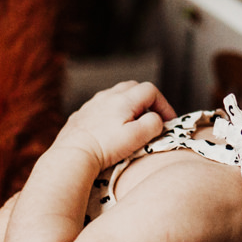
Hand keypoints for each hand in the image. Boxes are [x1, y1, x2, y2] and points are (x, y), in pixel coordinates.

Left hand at [58, 79, 177, 166]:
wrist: (73, 154)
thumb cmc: (105, 147)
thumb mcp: (137, 137)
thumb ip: (153, 124)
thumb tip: (156, 118)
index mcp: (123, 99)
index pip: (151, 90)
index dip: (164, 105)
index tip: (168, 121)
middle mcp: (107, 96)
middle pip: (133, 87)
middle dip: (147, 101)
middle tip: (151, 120)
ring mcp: (92, 104)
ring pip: (115, 96)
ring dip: (128, 106)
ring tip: (131, 125)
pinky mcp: (81, 115)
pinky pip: (101, 107)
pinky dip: (111, 113)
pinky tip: (110, 131)